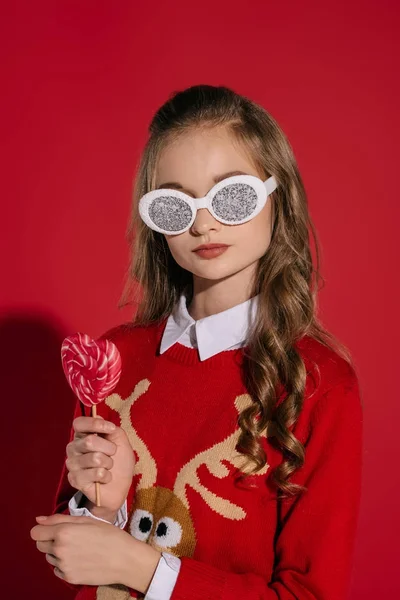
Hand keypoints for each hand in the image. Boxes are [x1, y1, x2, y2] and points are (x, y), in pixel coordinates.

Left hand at [30, 514, 160, 590]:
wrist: (125, 559)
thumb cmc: (108, 534)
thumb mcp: (86, 520)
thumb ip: (59, 519)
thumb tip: (38, 519)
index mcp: (63, 532)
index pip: (35, 533)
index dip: (43, 529)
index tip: (53, 529)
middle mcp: (59, 550)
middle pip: (39, 545)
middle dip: (49, 540)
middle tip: (69, 537)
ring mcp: (63, 566)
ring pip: (49, 557)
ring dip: (57, 552)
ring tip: (78, 548)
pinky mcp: (68, 578)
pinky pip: (57, 569)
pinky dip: (64, 564)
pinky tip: (80, 559)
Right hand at [66, 416, 134, 517]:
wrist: (119, 487)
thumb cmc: (119, 462)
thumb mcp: (121, 442)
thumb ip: (112, 429)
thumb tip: (98, 417)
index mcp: (83, 435)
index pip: (79, 423)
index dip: (95, 424)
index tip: (111, 429)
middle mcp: (74, 448)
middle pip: (89, 441)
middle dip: (109, 448)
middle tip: (113, 454)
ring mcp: (73, 464)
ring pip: (94, 458)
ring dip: (109, 463)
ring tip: (108, 467)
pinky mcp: (75, 480)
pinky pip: (96, 473)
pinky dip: (106, 475)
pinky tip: (105, 478)